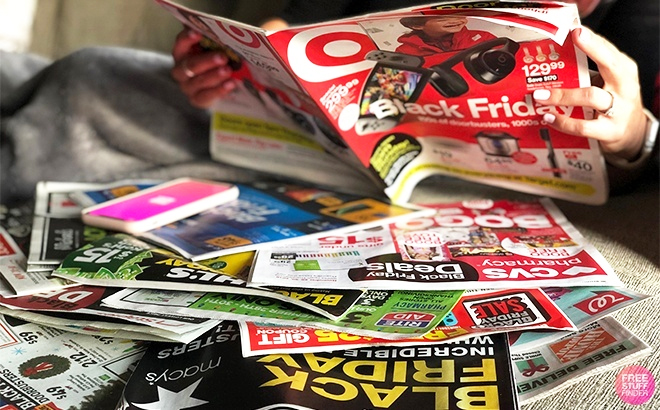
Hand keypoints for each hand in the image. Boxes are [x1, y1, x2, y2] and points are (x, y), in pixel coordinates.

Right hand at [171, 27, 236, 107]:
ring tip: (228, 70)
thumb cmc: (216, 59)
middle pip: (189, 66)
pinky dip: (219, 90)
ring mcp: (187, 87)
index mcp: (182, 53)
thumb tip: (221, 27)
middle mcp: (180, 70)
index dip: (187, 39)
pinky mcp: (197, 100)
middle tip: (223, 56)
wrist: (221, 83)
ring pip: (198, 82)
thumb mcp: (214, 48)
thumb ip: (213, 39)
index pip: (180, 44)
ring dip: (214, 76)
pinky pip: (206, 96)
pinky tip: (231, 84)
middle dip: (206, 61)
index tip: (198, 33)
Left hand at [533, 27, 647, 160]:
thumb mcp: (610, 82)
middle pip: (609, 66)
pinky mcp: (609, 131)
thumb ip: (589, 71)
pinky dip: (563, 122)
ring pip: (590, 97)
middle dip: (586, 56)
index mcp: (624, 71)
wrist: (634, 133)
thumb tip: (554, 61)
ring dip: (561, 96)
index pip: (609, 51)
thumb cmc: (615, 101)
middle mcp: (624, 87)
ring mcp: (618, 110)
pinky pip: (583, 126)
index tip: (576, 32)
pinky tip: (549, 117)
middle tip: (558, 56)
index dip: (592, 41)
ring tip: (540, 96)